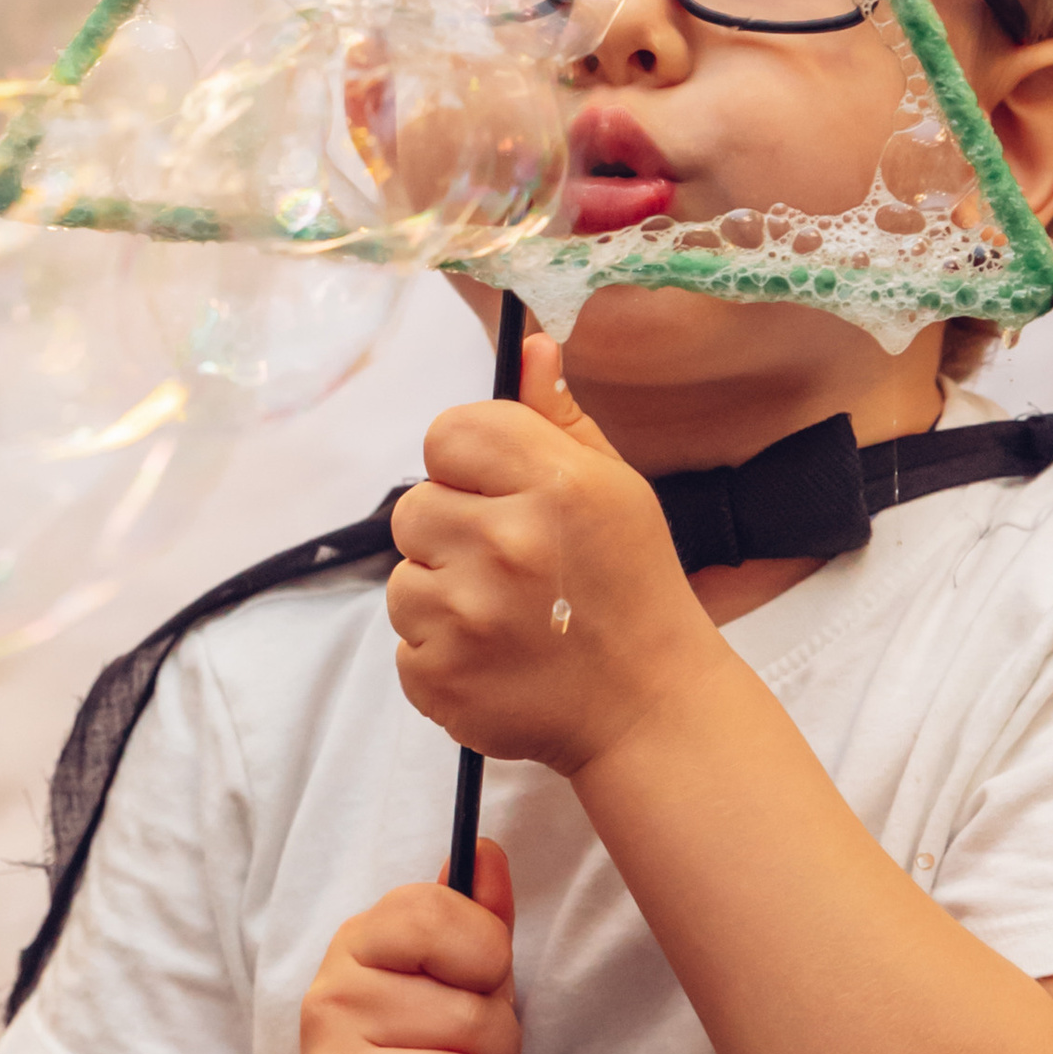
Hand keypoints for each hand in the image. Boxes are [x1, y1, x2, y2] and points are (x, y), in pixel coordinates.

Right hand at [299, 842, 522, 1053]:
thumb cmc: (412, 1049)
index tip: (478, 978)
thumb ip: (472, 916)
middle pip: (478, 1017)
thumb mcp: (441, 975)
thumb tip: (489, 851)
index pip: (437, 915)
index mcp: (354, 949)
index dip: (487, 952)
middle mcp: (332, 1008)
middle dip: (499, 1048)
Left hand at [387, 336, 722, 774]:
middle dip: (452, 532)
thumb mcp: (614, 487)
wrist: (650, 707)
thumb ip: (558, 417)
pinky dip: (440, 654)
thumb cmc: (633, 588)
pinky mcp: (441, 676)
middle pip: (414, 506)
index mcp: (554, 482)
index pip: (448, 433)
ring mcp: (469, 615)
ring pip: (402, 579)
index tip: (500, 495)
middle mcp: (507, 542)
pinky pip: (404, 644)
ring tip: (506, 617)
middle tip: (512, 567)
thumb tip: (529, 345)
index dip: (467, 464)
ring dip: (443, 596)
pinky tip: (495, 658)